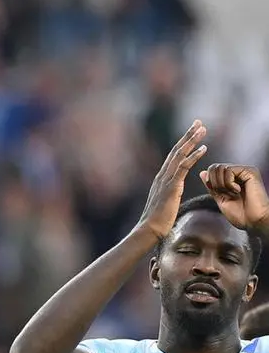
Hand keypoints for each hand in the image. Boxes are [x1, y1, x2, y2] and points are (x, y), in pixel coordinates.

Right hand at [139, 120, 207, 238]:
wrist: (148, 230)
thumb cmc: (157, 221)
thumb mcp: (165, 203)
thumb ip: (170, 193)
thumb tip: (174, 192)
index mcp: (161, 179)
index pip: (173, 156)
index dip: (183, 143)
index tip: (193, 132)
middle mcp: (162, 176)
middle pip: (176, 150)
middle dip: (188, 135)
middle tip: (198, 122)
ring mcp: (165, 180)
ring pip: (179, 155)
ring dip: (192, 141)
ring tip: (203, 130)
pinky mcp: (171, 186)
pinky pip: (183, 167)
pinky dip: (194, 156)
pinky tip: (204, 148)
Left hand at [201, 163, 268, 231]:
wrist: (254, 221)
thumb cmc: (241, 214)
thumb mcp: (220, 199)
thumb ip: (212, 186)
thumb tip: (202, 173)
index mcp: (232, 178)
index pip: (212, 170)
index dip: (210, 183)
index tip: (221, 194)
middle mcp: (239, 172)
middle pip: (214, 167)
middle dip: (214, 184)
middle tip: (227, 195)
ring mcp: (244, 171)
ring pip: (220, 168)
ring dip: (221, 185)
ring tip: (233, 193)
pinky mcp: (250, 171)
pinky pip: (228, 170)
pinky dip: (228, 183)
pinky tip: (237, 190)